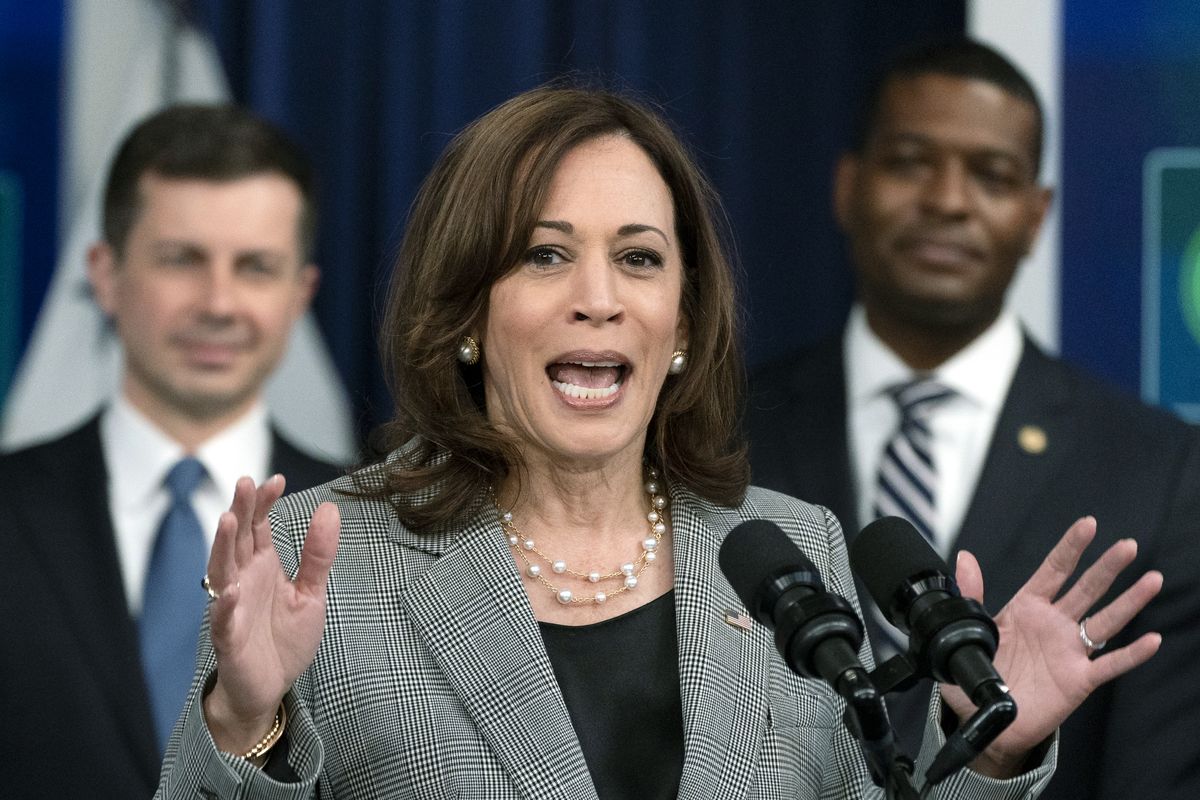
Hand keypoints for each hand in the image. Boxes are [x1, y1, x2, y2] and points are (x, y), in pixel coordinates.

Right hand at [201, 475, 339, 753]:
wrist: (270, 688)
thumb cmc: (284, 638)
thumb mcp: (310, 593)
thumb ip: (318, 555)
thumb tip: (329, 509)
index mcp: (262, 566)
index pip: (258, 526)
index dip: (264, 503)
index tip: (277, 479)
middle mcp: (242, 580)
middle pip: (237, 539)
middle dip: (240, 511)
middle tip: (245, 482)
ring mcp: (232, 608)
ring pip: (222, 571)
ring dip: (223, 546)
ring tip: (229, 520)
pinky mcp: (229, 639)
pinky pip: (223, 620)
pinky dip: (224, 606)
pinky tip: (230, 590)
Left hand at [941, 516, 1161, 777]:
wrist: (985, 714)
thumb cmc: (980, 671)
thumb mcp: (972, 629)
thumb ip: (972, 594)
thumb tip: (964, 558)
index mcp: (1028, 607)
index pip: (1054, 570)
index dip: (1070, 547)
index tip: (1088, 524)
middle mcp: (1054, 624)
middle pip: (1086, 589)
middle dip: (1107, 566)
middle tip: (1128, 545)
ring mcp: (1069, 650)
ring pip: (1105, 621)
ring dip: (1130, 602)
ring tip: (1152, 580)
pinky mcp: (1078, 679)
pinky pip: (1110, 664)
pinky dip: (1132, 654)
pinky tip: (1152, 640)